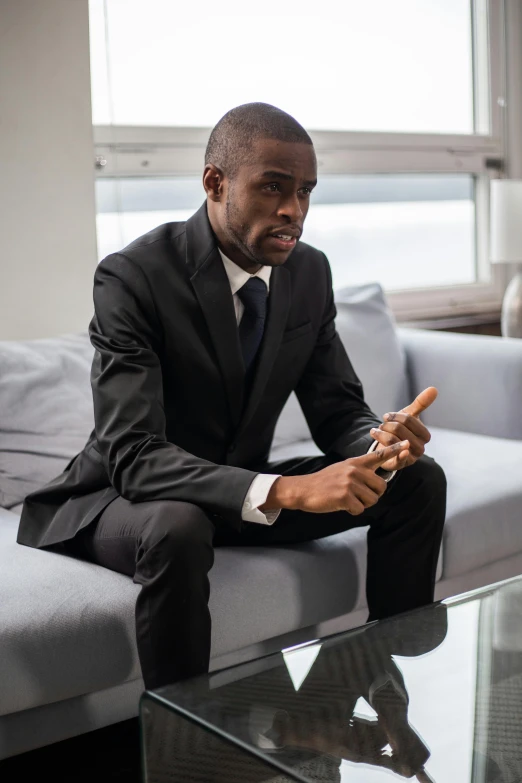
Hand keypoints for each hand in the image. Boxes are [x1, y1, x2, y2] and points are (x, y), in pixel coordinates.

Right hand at [264, 440, 410, 515]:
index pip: (379, 455)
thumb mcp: (343, 469)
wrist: (304, 490)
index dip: (394, 450)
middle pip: (381, 487)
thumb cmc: (325, 482)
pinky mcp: (344, 497)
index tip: (406, 444)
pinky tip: (341, 505)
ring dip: (362, 504)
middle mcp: (354, 470)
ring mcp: (349, 483)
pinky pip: (360, 509)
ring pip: (372, 500)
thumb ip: (360, 471)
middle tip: (358, 496)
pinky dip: (352, 511)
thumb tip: (378, 481)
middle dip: (373, 496)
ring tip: (347, 499)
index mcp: (355, 463)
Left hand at [370, 387, 437, 471]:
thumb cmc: (401, 430)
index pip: (408, 419)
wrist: (389, 449)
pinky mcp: (400, 465)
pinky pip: (394, 456)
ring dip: (380, 433)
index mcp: (425, 435)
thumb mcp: (409, 415)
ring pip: (391, 440)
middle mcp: (421, 447)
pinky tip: (380, 444)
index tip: (386, 416)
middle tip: (381, 426)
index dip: (395, 416)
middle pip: (399, 429)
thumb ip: (421, 403)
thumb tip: (434, 388)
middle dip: (386, 425)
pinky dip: (388, 449)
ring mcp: (411, 457)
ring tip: (376, 432)